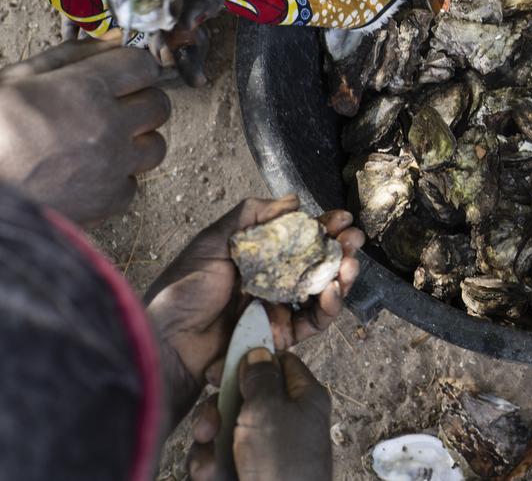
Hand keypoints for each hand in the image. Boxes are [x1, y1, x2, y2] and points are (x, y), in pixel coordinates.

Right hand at [0, 41, 166, 222]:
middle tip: (112, 109)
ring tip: (100, 143)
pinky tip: (88, 173)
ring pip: (155, 145)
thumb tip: (114, 41)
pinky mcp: (110, 200)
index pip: (143, 65)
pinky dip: (116, 179)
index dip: (133, 68)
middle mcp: (107, 126)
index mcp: (84, 90)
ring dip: (134, 142)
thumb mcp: (18, 79)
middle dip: (139, 103)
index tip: (123, 75)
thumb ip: (72, 55)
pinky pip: (134, 182)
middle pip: (158, 104)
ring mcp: (112, 165)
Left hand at [145, 196, 363, 424]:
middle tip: (354, 239)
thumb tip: (293, 200)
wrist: (167, 341)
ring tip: (350, 264)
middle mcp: (271, 283)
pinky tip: (334, 291)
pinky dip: (329, 307)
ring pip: (321, 292)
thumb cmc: (183, 290)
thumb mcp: (211, 243)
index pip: (297, 239)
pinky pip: (314, 322)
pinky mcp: (282, 337)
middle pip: (316, 264)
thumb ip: (249, 216)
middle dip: (339, 249)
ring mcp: (278, 310)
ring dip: (341, 276)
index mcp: (256, 259)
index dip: (322, 228)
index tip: (341, 218)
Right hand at [188, 349, 332, 480]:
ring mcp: (262, 448)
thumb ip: (259, 376)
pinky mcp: (243, 471)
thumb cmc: (281, 462)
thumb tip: (258, 350)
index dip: (250, 360)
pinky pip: (216, 457)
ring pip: (222, 428)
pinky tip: (212, 474)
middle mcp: (284, 420)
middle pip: (242, 396)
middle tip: (209, 425)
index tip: (222, 366)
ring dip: (208, 443)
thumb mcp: (269, 409)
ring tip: (211, 461)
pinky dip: (210, 466)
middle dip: (217, 410)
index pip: (279, 363)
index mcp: (302, 398)